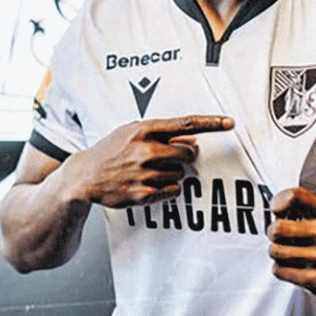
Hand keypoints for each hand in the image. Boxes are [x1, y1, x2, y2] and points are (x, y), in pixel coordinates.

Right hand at [67, 115, 233, 208]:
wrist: (85, 175)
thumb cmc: (111, 150)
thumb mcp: (131, 133)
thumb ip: (161, 134)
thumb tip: (192, 140)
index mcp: (143, 130)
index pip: (185, 124)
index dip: (210, 123)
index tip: (230, 122)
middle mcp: (145, 149)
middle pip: (188, 153)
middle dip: (184, 156)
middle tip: (167, 157)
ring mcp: (144, 172)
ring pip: (181, 174)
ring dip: (171, 173)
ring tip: (149, 171)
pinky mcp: (143, 193)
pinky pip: (173, 192)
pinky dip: (168, 190)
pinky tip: (150, 184)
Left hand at [268, 187, 315, 300]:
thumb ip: (300, 203)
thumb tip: (275, 206)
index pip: (292, 197)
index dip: (278, 204)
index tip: (279, 211)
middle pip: (277, 228)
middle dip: (274, 232)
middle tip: (281, 234)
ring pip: (275, 250)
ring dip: (276, 250)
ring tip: (288, 249)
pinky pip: (278, 269)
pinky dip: (280, 267)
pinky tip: (292, 264)